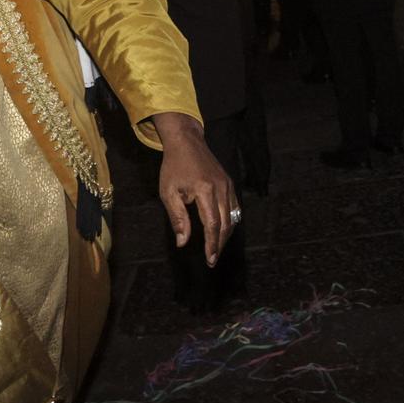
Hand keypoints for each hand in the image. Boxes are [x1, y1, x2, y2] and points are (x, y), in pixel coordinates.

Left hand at [152, 112, 237, 265]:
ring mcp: (227, 185)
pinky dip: (230, 222)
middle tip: (212, 260)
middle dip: (219, 244)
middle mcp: (221, 188)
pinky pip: (234, 207)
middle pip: (226, 223)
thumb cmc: (174, 167)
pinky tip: (223, 231)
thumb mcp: (169, 193)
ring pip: (233, 217)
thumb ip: (177, 218)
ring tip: (216, 248)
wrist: (186, 142)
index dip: (212, 244)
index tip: (210, 259)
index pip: (213, 224)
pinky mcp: (229, 183)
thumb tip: (183, 242)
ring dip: (226, 235)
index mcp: (205, 190)